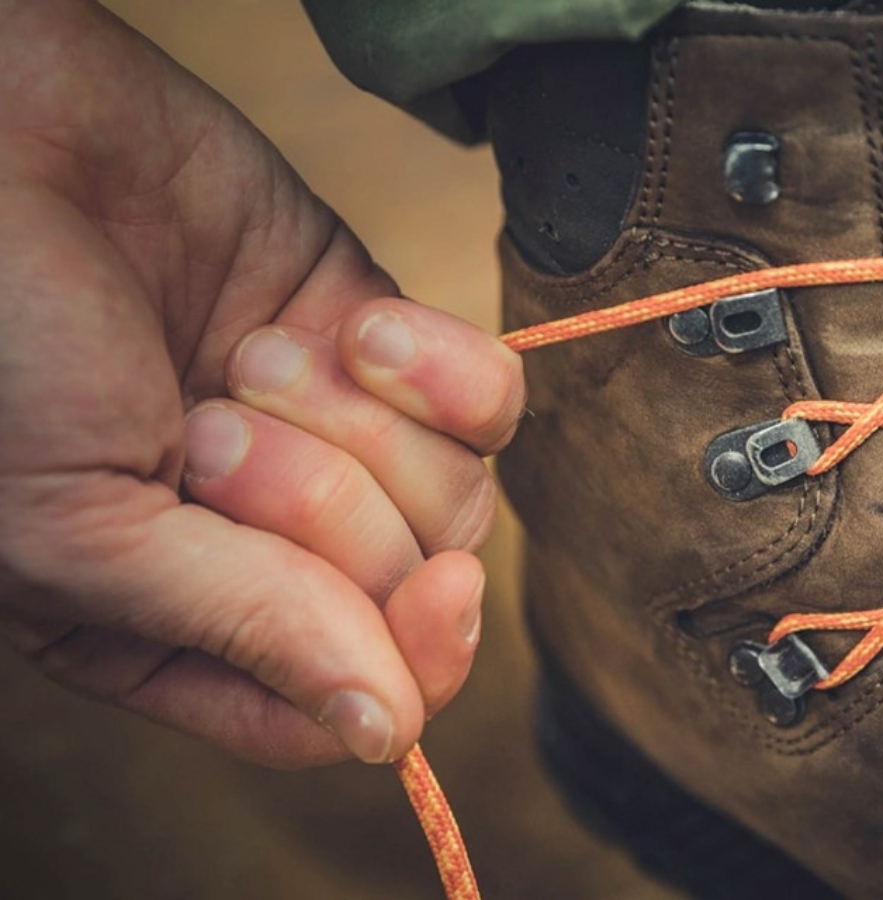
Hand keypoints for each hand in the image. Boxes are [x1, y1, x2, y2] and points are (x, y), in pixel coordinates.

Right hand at [0, 1, 523, 767]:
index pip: (341, 703)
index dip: (404, 662)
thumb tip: (387, 733)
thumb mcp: (86, 526)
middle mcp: (262, 542)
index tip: (426, 599)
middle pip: (405, 592)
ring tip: (244, 359)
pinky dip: (436, 364)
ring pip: (457, 499)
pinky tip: (353, 327)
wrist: (10, 137)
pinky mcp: (382, 347)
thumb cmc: (1, 347)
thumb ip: (246, 627)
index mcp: (172, 622)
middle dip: (324, 505)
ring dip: (355, 424)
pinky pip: (491, 401)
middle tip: (207, 428)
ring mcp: (333, 439)